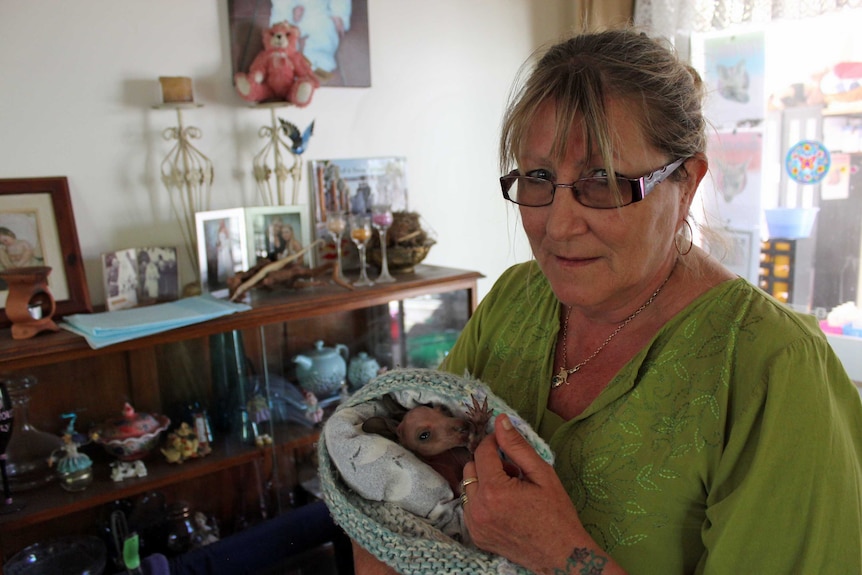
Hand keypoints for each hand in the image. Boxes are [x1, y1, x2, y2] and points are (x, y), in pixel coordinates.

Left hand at [462, 414, 615, 573]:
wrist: (561, 554)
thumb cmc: (556, 513)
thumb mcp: (542, 473)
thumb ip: (517, 446)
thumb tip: (501, 421)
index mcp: (494, 491)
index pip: (482, 452)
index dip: (493, 442)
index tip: (505, 443)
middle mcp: (478, 508)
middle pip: (471, 468)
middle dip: (489, 464)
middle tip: (514, 473)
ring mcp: (475, 525)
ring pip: (468, 487)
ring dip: (484, 482)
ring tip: (510, 491)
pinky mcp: (476, 536)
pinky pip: (470, 507)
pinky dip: (482, 500)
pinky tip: (504, 507)